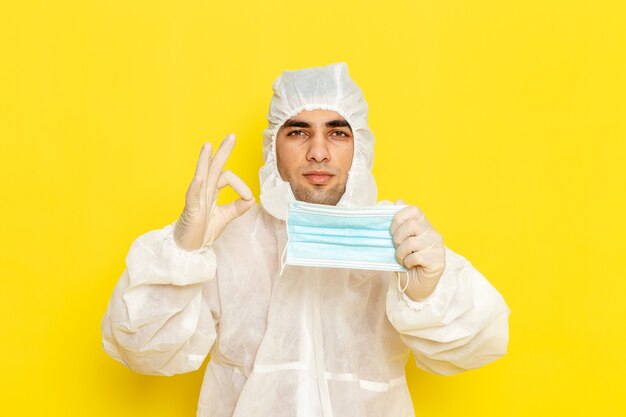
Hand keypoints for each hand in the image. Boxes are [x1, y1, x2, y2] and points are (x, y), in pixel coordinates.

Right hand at [174, 133, 254, 250]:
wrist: (188, 248)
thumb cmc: (202, 231)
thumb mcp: (225, 217)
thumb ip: (238, 207)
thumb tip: (251, 198)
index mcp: (211, 191)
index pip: (227, 177)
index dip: (241, 185)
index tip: (248, 197)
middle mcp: (203, 191)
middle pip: (213, 166)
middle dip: (222, 151)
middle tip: (231, 136)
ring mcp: (196, 199)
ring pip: (201, 175)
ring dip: (204, 160)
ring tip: (207, 145)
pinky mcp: (190, 210)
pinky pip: (192, 195)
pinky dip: (196, 187)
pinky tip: (199, 178)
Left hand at [390, 200, 445, 300]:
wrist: (417, 286)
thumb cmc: (407, 261)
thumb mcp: (398, 241)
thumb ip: (396, 223)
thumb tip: (389, 202)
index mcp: (424, 224)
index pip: (413, 209)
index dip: (398, 218)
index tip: (392, 231)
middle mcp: (432, 233)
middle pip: (411, 225)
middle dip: (397, 238)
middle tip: (396, 247)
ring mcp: (437, 246)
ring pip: (412, 242)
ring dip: (401, 253)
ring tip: (402, 259)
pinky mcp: (438, 260)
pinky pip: (416, 257)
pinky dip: (407, 263)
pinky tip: (410, 265)